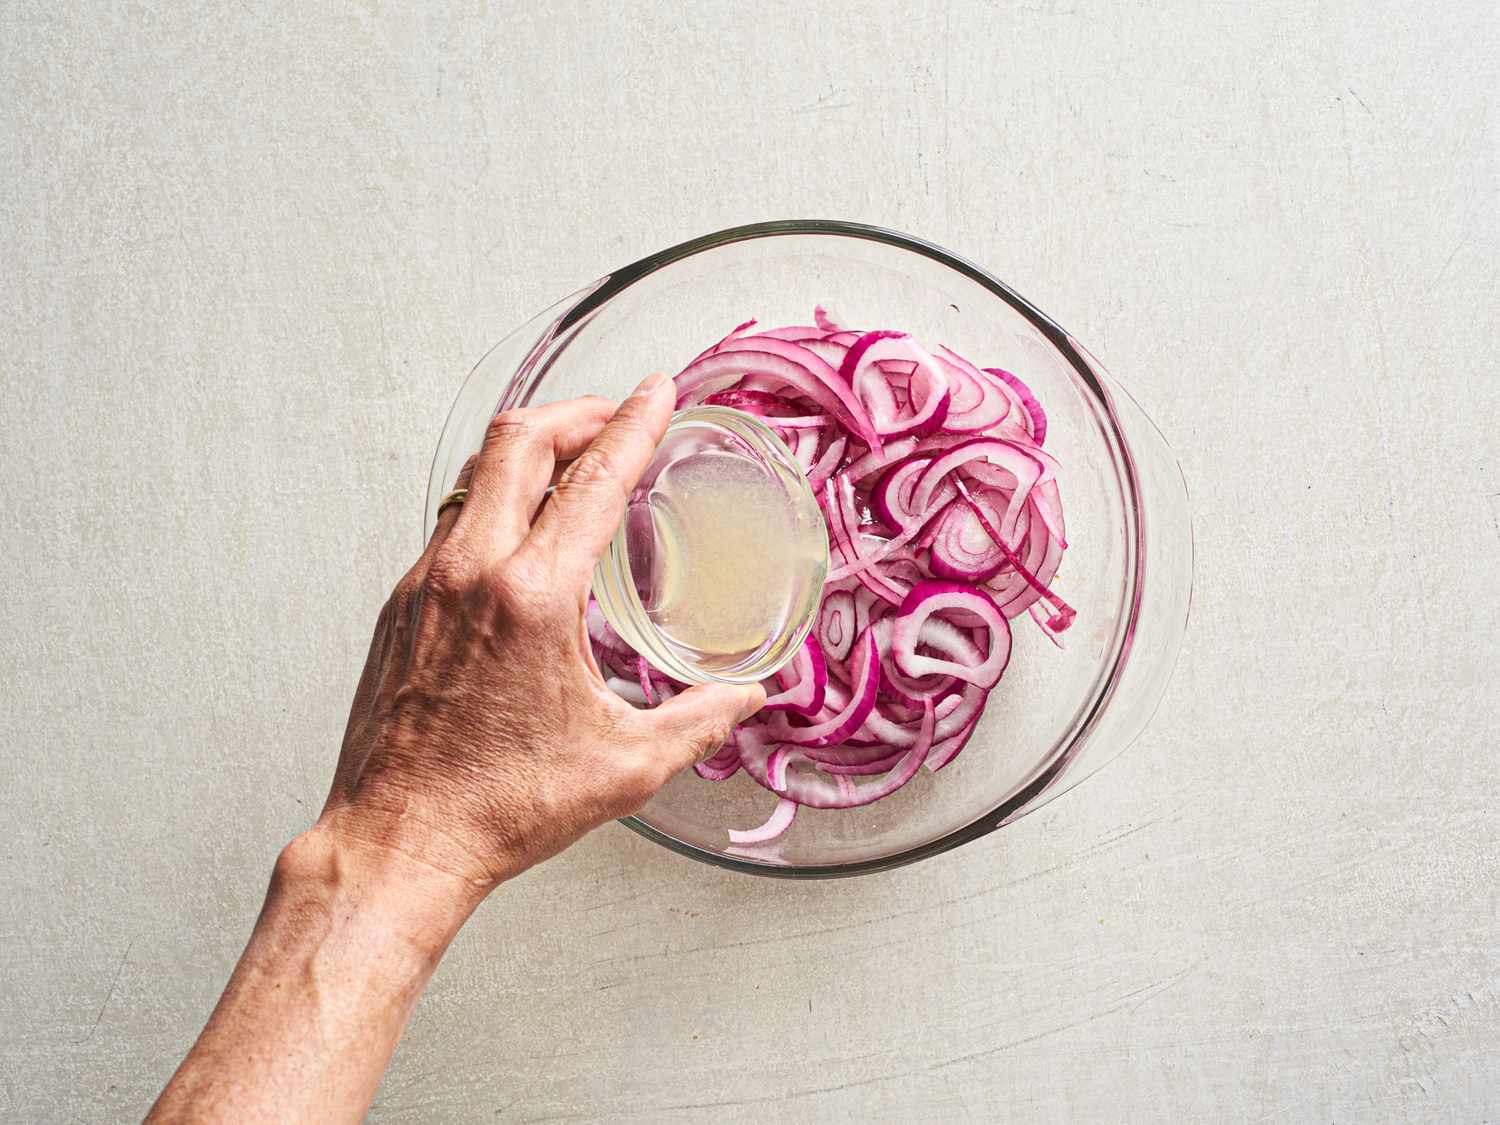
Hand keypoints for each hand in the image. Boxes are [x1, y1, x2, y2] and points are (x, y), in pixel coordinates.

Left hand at [318, 374, 764, 902]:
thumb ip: (699, 720)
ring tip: (575, 457)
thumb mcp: (626, 767)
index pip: (593, 479)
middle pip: (520, 440)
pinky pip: (455, 518)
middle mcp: (471, 572)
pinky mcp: (401, 603)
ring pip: (478, 472)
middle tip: (617, 413)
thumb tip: (747, 696)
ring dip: (532, 448)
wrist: (398, 840)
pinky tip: (525, 529)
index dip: (634, 423)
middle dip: (577, 411)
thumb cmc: (502, 808)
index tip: (658, 389)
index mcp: (533, 598)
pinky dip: (498, 496)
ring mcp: (426, 582)